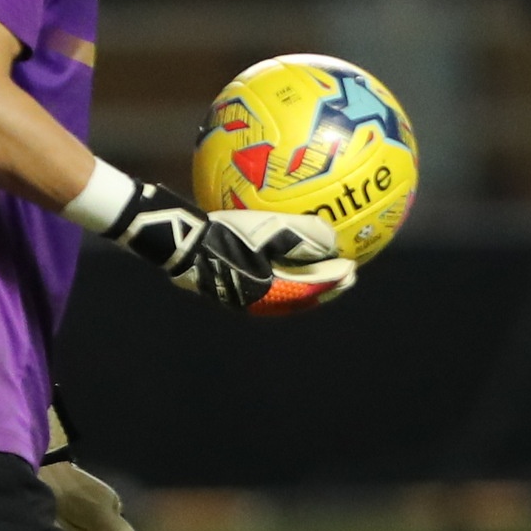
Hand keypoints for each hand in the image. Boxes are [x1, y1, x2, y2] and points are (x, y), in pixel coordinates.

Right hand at [106, 181, 355, 313]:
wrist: (178, 239)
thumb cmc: (223, 233)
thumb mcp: (267, 228)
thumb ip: (302, 234)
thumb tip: (333, 241)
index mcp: (271, 293)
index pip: (312, 290)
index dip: (334, 281)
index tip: (352, 269)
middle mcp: (258, 301)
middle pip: (300, 297)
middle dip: (324, 287)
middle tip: (344, 275)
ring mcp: (239, 296)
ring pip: (281, 294)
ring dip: (302, 283)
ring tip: (315, 270)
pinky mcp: (224, 286)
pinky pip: (262, 282)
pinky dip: (279, 273)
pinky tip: (275, 254)